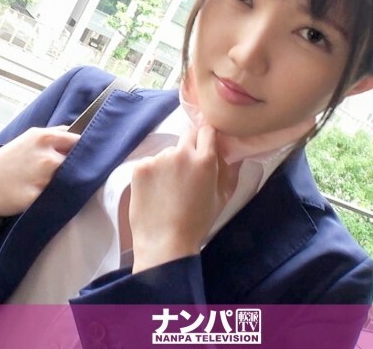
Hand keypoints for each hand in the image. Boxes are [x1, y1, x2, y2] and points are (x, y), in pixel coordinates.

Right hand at [0, 125, 79, 217]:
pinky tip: (47, 196)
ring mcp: (42, 178)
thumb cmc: (10, 159)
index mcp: (45, 138)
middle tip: (68, 172)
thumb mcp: (30, 138)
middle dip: (74, 167)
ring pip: (69, 181)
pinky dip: (56, 197)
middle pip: (76, 163)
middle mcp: (46, 157)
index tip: (85, 155)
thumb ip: (55, 134)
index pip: (78, 141)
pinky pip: (57, 197)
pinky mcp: (37, 198)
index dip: (83, 149)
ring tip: (53, 184)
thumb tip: (78, 133)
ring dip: (66, 183)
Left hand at [129, 124, 227, 272]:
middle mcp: (181, 153)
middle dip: (190, 147)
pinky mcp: (140, 167)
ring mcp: (158, 159)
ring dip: (171, 163)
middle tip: (188, 170)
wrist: (165, 242)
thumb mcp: (222, 197)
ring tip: (170, 189)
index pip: (206, 130)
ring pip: (168, 152)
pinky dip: (153, 173)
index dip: (206, 139)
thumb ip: (229, 170)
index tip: (205, 148)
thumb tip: (232, 152)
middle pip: (187, 135)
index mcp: (205, 159)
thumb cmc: (198, 223)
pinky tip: (156, 192)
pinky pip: (151, 163)